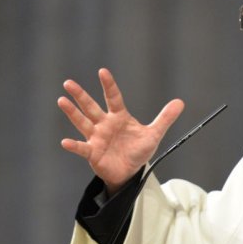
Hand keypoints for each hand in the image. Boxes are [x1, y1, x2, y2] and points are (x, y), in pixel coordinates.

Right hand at [57, 68, 184, 191]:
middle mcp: (105, 124)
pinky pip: (82, 148)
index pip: (113, 97)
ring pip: (82, 123)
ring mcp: (96, 137)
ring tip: (61, 100)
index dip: (109, 85)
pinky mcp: (93, 153)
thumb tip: (180, 102)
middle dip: (80, 95)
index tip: (102, 71)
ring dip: (72, 113)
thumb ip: (165, 118)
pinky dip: (74, 146)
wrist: (130, 172)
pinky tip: (65, 142)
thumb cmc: (138, 150)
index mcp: (119, 117)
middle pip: (91, 107)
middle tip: (68, 83)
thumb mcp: (154, 134)